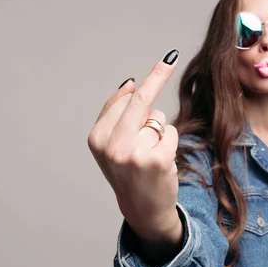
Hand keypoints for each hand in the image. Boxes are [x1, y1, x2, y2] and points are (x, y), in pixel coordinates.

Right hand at [87, 50, 180, 242]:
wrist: (142, 209)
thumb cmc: (127, 171)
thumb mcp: (110, 144)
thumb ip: (116, 114)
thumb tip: (129, 84)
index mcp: (97, 139)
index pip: (124, 100)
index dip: (143, 83)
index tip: (164, 61)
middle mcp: (112, 146)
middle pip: (140, 101)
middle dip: (157, 75)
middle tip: (169, 58)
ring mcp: (134, 153)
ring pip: (157, 119)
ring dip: (158, 131)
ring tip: (149, 154)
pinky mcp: (157, 160)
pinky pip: (170, 132)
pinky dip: (170, 142)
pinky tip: (161, 161)